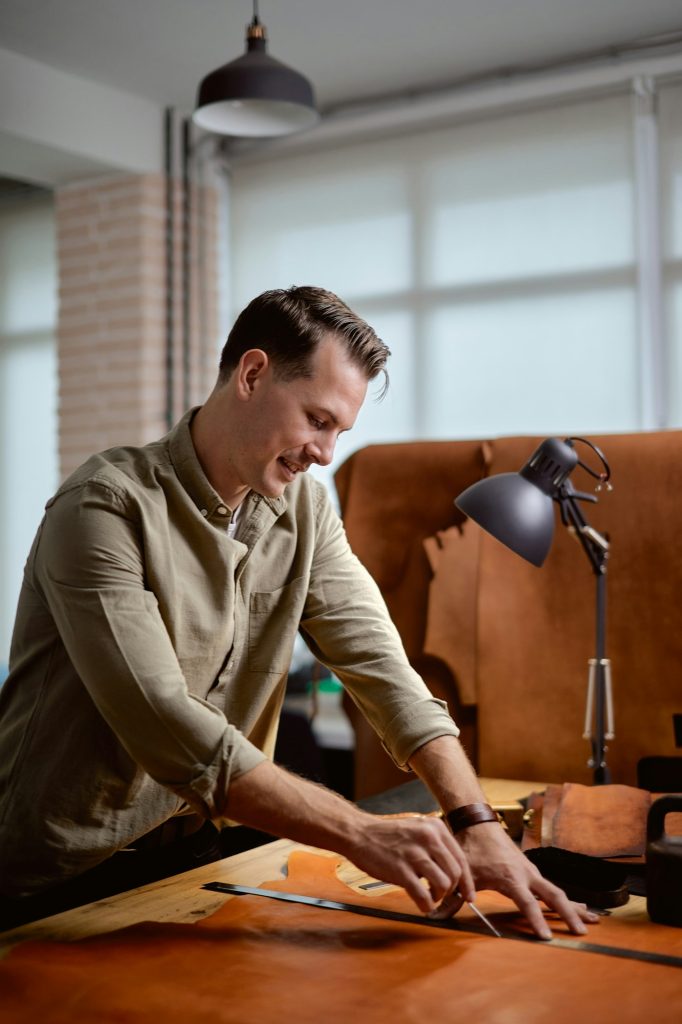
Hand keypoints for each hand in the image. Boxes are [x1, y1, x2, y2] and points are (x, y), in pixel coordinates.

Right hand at [344, 813, 475, 914]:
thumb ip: (436, 847)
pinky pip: (423, 896)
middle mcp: (428, 838)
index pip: (461, 859)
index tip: (468, 896)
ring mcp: (414, 854)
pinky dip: (426, 906)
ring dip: (438, 897)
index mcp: (435, 828)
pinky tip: (422, 905)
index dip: (467, 882)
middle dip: (451, 890)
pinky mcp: (401, 870)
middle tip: (440, 895)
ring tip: (428, 896)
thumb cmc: (387, 835)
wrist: (359, 833)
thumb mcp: (417, 830)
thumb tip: (454, 874)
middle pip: (455, 874)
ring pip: (443, 885)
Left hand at [437, 822, 599, 938]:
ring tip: (593, 920)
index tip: (547, 938)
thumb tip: (438, 914)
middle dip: (569, 913)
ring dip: (575, 906)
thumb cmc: (469, 848)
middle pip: (554, 895)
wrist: (477, 823)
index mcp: (511, 876)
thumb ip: (453, 894)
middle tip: (582, 931)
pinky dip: (566, 898)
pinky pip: (552, 886)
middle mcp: (526, 873)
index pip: (527, 903)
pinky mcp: (531, 870)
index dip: (536, 920)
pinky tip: (578, 906)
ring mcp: (531, 871)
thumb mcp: (462, 870)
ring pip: (557, 890)